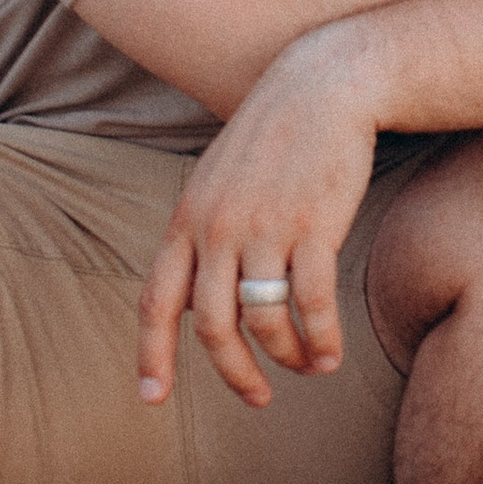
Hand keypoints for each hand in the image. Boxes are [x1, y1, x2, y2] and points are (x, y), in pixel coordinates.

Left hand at [136, 21, 380, 409]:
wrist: (325, 85)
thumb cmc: (274, 135)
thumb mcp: (219, 180)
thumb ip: (204, 236)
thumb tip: (203, 299)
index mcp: (187, 220)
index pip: (156, 302)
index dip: (151, 355)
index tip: (152, 399)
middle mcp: (217, 229)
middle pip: (213, 328)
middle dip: (234, 374)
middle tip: (256, 398)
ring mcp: (264, 229)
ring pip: (264, 321)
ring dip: (287, 357)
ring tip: (308, 367)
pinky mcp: (314, 228)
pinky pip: (311, 304)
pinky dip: (321, 340)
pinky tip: (331, 354)